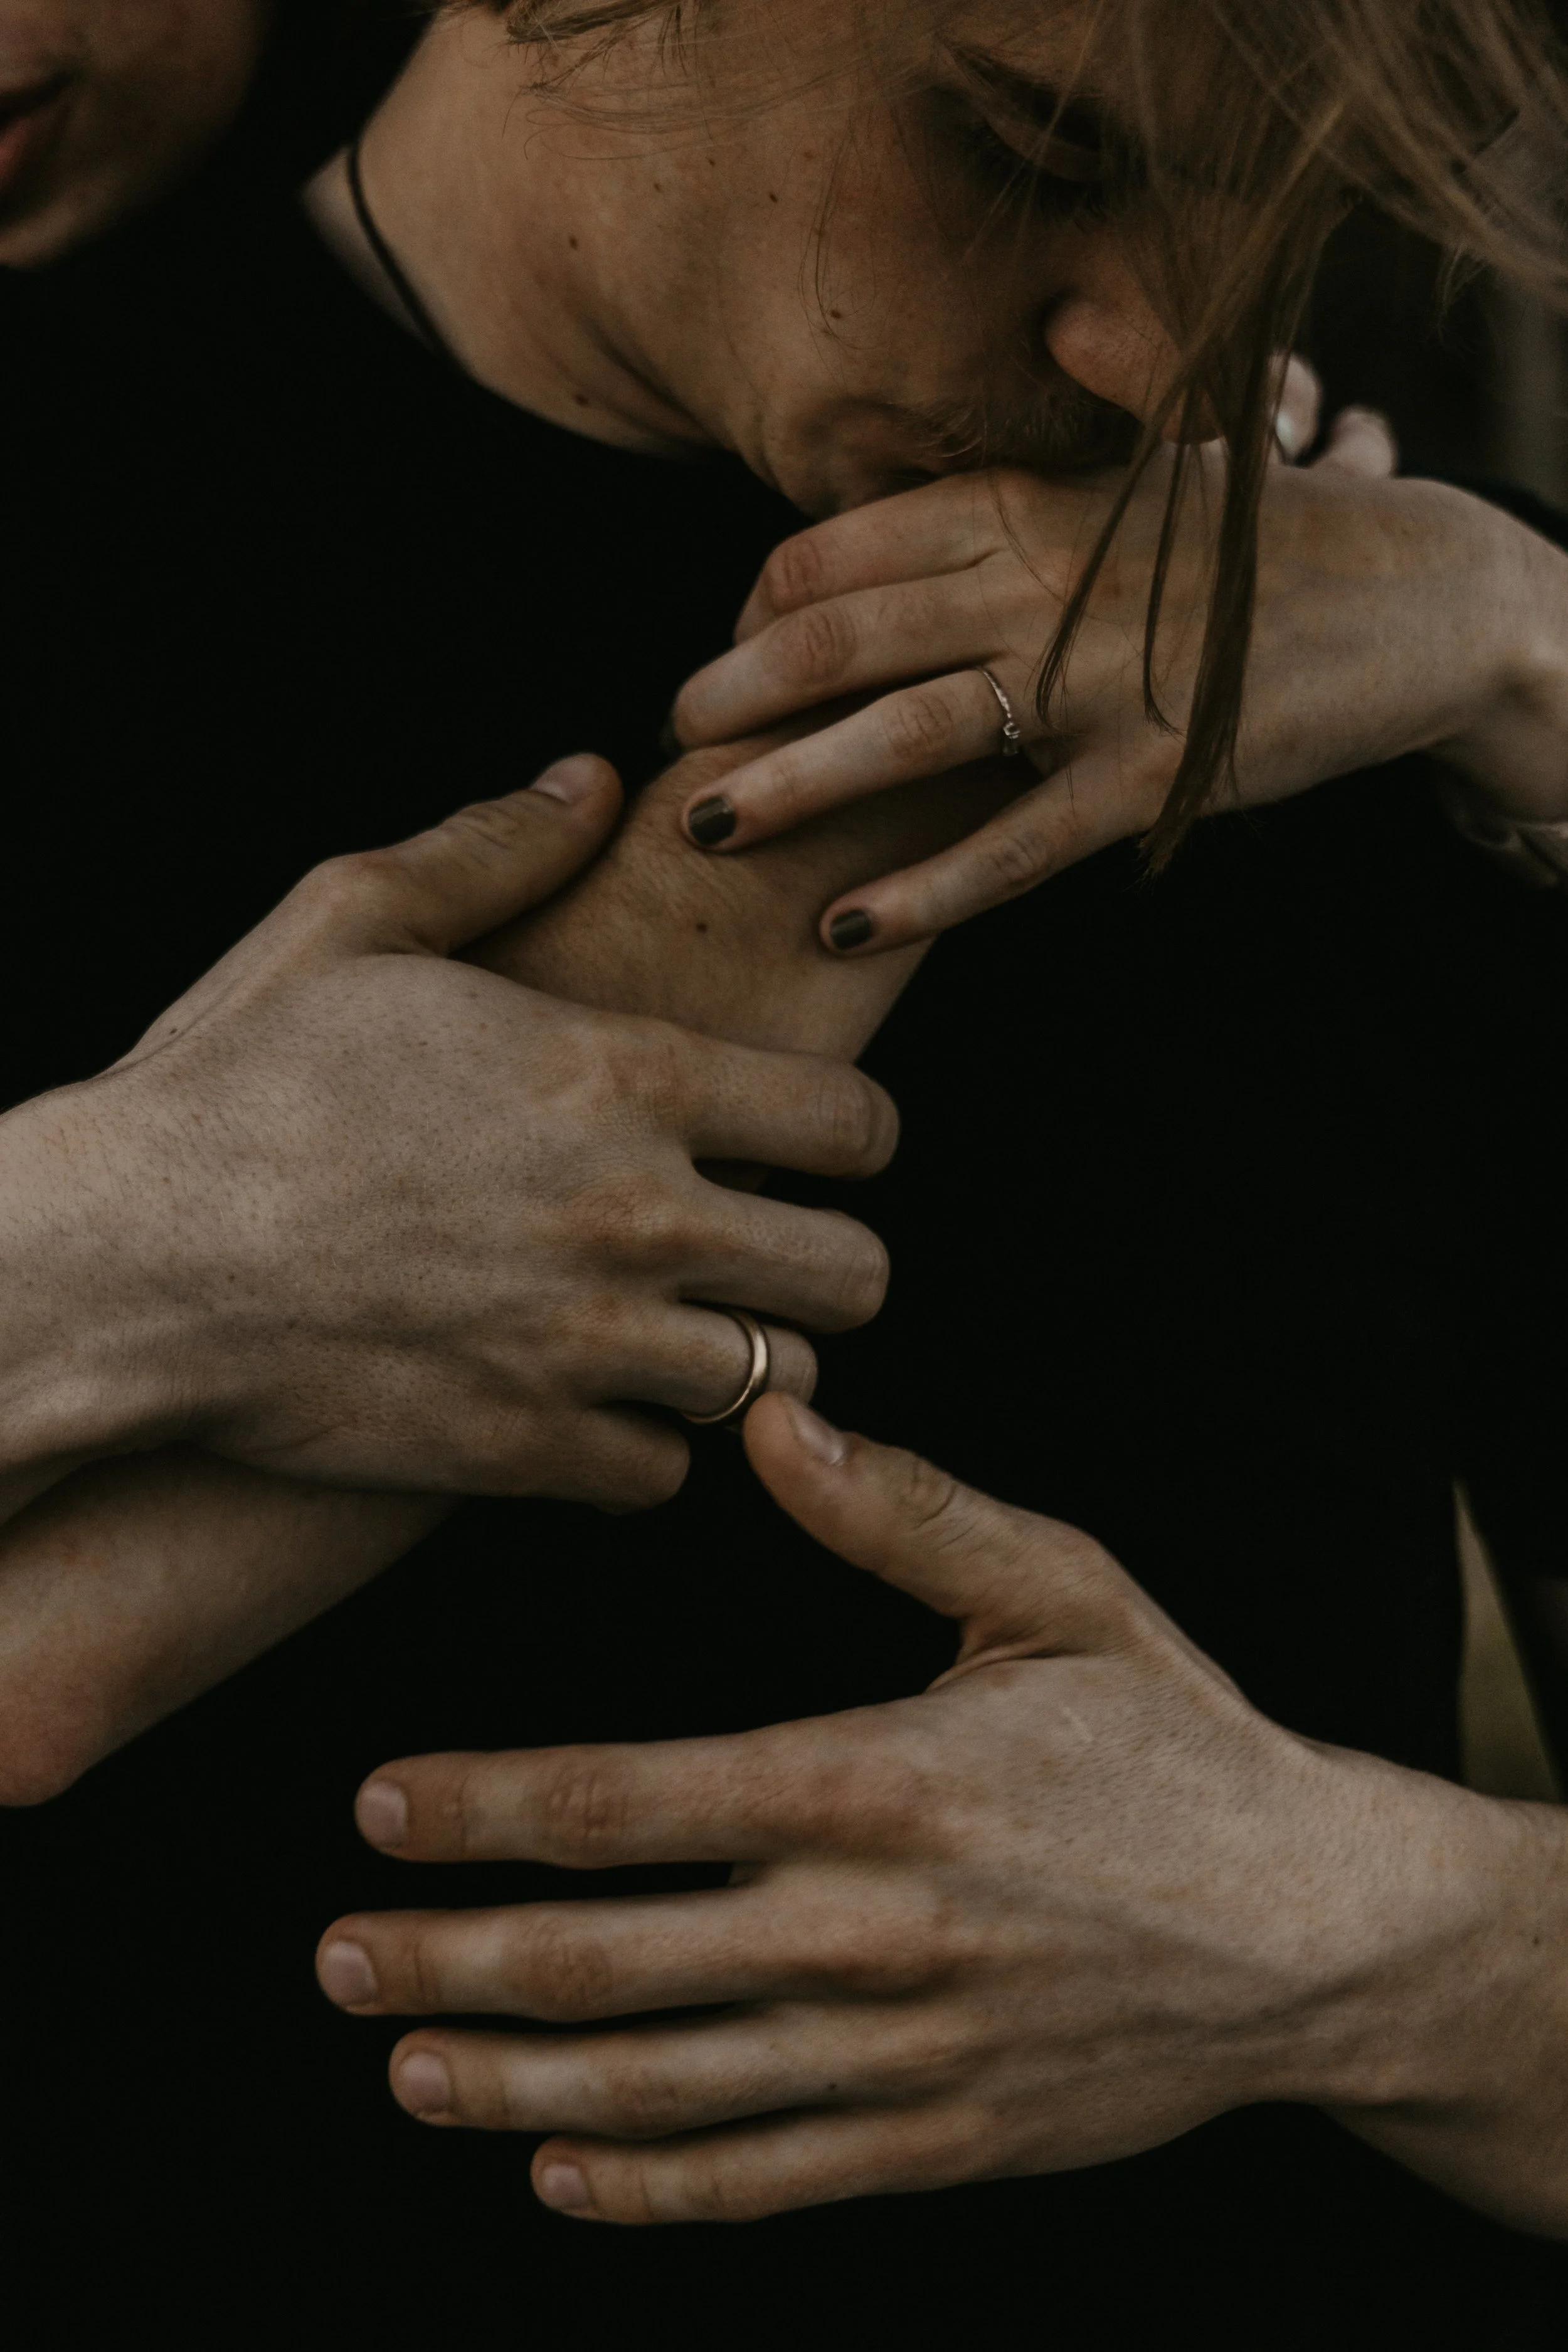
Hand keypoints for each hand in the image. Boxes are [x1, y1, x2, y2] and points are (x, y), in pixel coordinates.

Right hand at [14, 758, 895, 1505]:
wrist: (128, 1258)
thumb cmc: (235, 1080)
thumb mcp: (353, 918)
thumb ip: (496, 847)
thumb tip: (593, 777)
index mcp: (622, 1077)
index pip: (858, 1126)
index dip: (855, 1135)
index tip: (815, 1145)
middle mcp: (635, 1216)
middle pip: (858, 1274)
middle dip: (827, 1261)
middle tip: (769, 1252)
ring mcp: (587, 1344)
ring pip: (776, 1382)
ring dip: (741, 1359)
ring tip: (681, 1331)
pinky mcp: (525, 1450)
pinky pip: (665, 1478)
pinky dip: (640, 1448)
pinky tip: (589, 1401)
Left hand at [317, 1393, 1567, 2230]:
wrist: (1317, 1928)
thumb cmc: (1175, 1743)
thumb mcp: (1062, 1596)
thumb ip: (908, 1516)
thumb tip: (774, 1425)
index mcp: (879, 1784)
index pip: (633, 1802)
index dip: (490, 1809)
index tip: (382, 1811)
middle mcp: (869, 1933)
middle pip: (612, 1962)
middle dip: (455, 1958)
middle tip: (341, 1954)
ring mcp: (902, 2055)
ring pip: (663, 2088)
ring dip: (515, 2080)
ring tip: (407, 2065)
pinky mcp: (942, 2140)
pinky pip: (766, 2181)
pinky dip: (650, 2185)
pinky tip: (558, 2171)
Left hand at [670, 393, 1567, 949]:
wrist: (1420, 594)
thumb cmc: (1255, 544)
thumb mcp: (1144, 468)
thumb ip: (1045, 458)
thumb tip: (988, 402)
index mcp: (1024, 501)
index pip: (835, 551)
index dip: (751, 610)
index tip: (719, 662)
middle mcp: (1042, 581)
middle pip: (840, 636)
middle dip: (731, 693)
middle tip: (665, 743)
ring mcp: (1096, 685)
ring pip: (904, 734)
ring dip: (789, 784)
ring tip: (703, 826)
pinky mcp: (1149, 779)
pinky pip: (1011, 847)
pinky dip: (922, 890)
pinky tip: (843, 926)